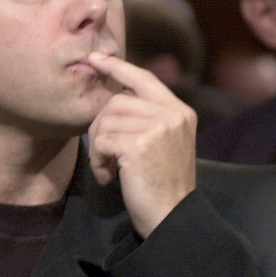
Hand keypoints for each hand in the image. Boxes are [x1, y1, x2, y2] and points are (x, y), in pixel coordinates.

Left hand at [86, 52, 196, 237]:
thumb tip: (116, 95)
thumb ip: (148, 118)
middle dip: (100, 127)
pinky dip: (97, 161)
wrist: (172, 218)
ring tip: (109, 170)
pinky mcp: (140, 144)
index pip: (144, 78)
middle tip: (103, 155)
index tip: (95, 59)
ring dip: (98, 148)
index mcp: (180, 112)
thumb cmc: (161, 185)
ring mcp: (158, 127)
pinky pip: (101, 141)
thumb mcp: (162, 144)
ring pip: (105, 120)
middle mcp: (173, 114)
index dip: (117, 67)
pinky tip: (110, 178)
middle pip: (116, 101)